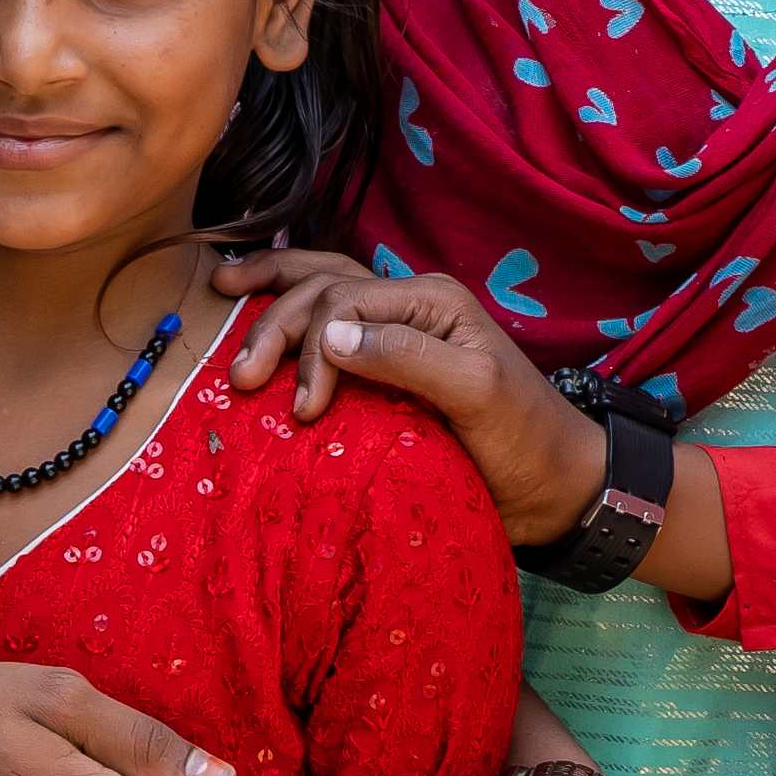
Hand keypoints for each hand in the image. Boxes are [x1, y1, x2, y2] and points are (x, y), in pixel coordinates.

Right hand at [207, 247, 609, 543]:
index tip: (306, 412)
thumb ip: (407, 358)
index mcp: (430, 300)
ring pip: (320, 292)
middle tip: (242, 378)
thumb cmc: (523, 439)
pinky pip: (329, 334)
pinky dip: (290, 320)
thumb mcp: (474, 393)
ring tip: (223, 294)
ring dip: (273, 298)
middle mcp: (409, 308)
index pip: (344, 302)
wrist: (552, 487)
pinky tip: (256, 315)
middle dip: (275, 322)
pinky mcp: (386, 372)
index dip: (313, 349)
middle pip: (323, 288)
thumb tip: (329, 335)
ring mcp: (397, 337)